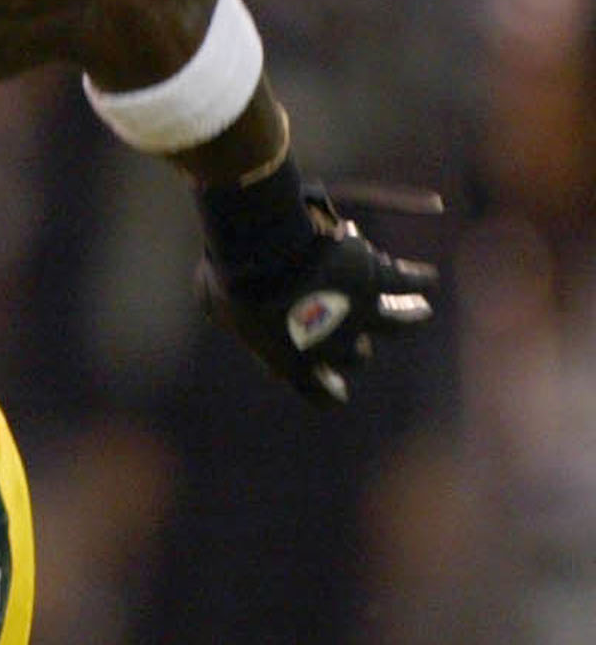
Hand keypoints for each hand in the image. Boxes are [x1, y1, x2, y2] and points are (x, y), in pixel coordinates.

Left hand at [196, 175, 436, 406]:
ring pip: (398, 323)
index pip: (317, 392)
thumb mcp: (217, 306)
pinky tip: (427, 278)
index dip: (326, 393)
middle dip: (355, 346)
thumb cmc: (231, 281)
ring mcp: (361, 313)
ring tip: (420, 309)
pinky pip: (408, 282)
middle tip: (359, 338)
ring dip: (408, 316)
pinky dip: (419, 280)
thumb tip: (228, 312)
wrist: (262, 251)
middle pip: (355, 356)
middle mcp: (335, 346)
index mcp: (295, 363)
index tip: (336, 392)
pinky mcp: (378, 281)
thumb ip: (230, 317)